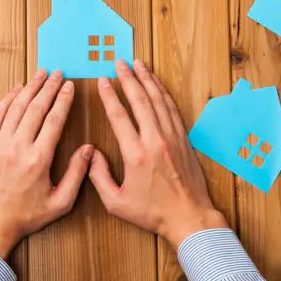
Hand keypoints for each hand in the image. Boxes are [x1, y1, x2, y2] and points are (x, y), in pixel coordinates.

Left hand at [0, 69, 92, 258]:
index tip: (70, 86)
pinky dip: (6, 99)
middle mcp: (17, 148)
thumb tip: (89, 150)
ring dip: (29, 88)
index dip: (63, 100)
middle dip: (48, 87)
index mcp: (38, 160)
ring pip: (15, 107)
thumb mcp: (60, 203)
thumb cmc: (26, 216)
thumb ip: (76, 175)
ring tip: (40, 74)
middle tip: (58, 73)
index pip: (54, 120)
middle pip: (35, 108)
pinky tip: (16, 89)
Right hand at [89, 59, 226, 248]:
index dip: (109, 95)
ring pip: (159, 101)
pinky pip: (172, 109)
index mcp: (136, 154)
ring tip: (138, 64)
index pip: (119, 116)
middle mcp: (155, 141)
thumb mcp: (116, 202)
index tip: (102, 81)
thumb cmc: (152, 212)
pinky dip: (163, 93)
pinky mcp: (183, 140)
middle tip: (119, 63)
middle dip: (128, 78)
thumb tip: (92, 154)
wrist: (188, 217)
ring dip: (147, 80)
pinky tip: (157, 84)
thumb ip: (99, 176)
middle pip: (140, 101)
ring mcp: (172, 138)